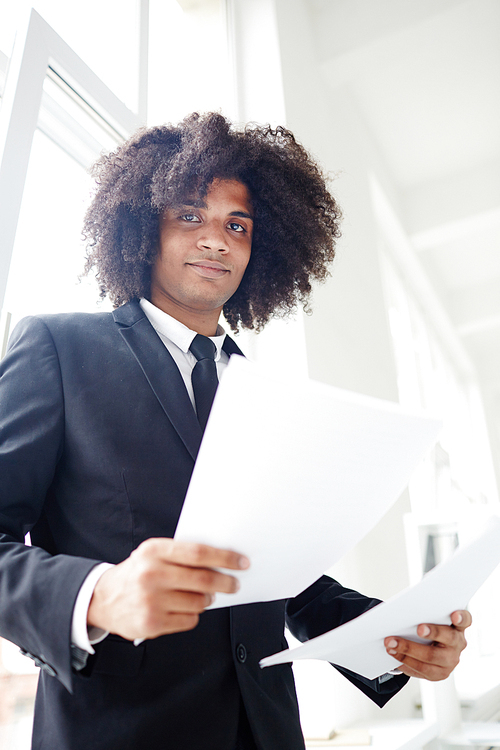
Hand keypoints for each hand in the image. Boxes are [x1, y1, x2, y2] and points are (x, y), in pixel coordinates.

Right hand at [87, 538, 248, 640]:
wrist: (102, 599)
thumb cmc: (136, 573)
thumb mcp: (153, 554)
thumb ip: (181, 555)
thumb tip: (220, 561)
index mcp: (154, 551)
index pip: (198, 553)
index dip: (224, 557)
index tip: (241, 562)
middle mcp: (151, 575)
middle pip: (203, 580)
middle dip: (226, 582)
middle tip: (234, 583)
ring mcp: (151, 601)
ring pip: (199, 602)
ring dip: (207, 599)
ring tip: (201, 595)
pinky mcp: (151, 623)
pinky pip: (189, 620)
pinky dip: (193, 615)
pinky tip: (183, 608)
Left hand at [384, 610, 471, 680]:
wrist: (431, 649)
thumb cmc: (429, 627)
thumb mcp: (430, 620)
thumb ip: (424, 615)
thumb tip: (405, 611)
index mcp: (458, 626)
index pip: (465, 620)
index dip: (461, 617)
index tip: (454, 615)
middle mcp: (458, 644)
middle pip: (449, 638)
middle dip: (433, 632)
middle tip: (419, 629)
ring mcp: (450, 660)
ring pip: (431, 656)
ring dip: (408, 649)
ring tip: (391, 643)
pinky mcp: (439, 673)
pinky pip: (422, 669)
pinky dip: (405, 660)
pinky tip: (393, 654)